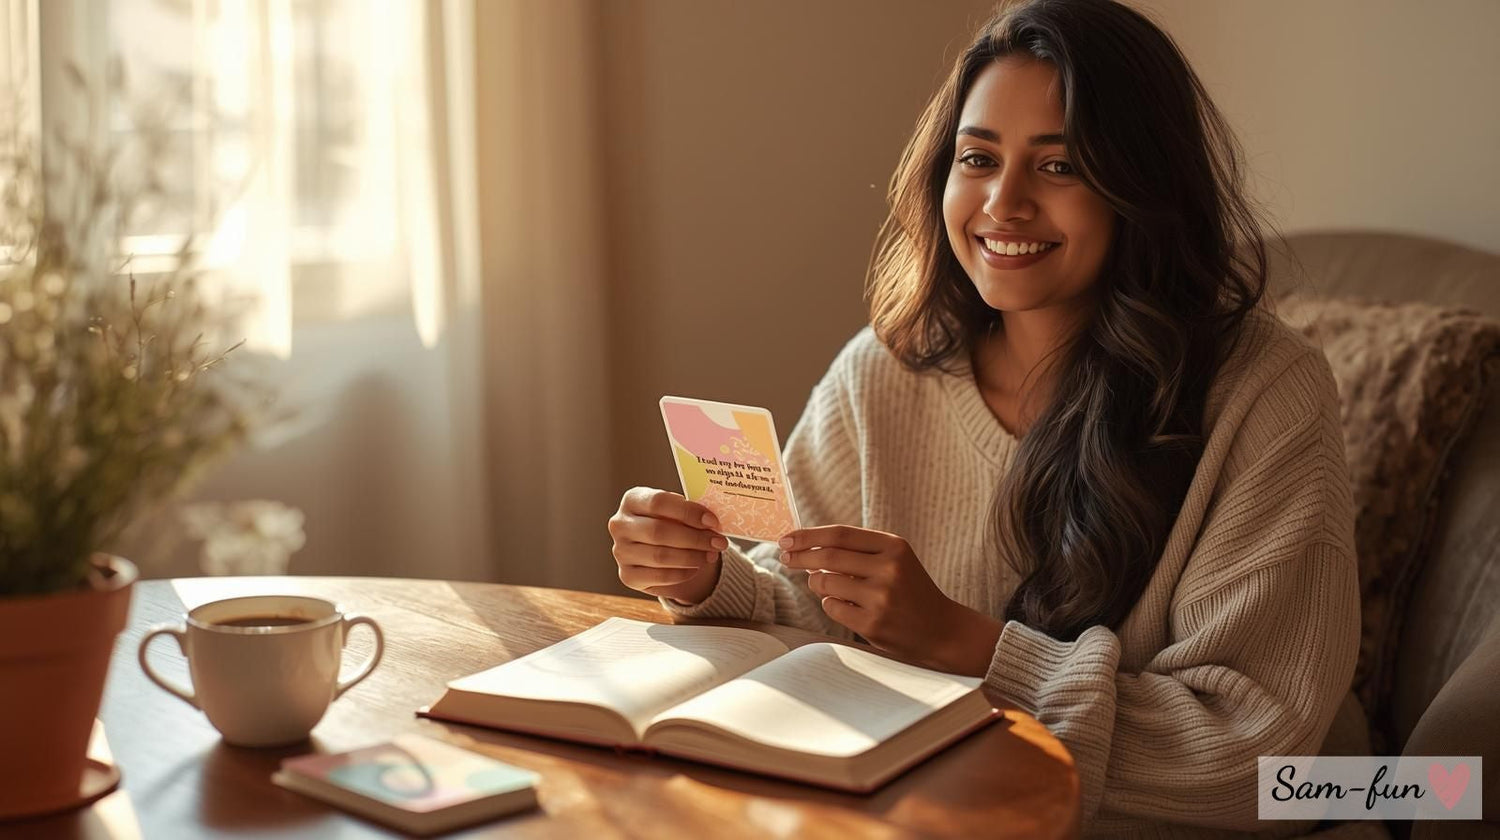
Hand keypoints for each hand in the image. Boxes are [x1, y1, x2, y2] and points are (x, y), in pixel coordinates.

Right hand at [609, 487, 726, 605]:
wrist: (656, 549)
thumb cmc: (670, 523)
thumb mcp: (677, 511)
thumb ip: (689, 513)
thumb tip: (711, 523)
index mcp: (632, 500)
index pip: (658, 502)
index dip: (688, 512)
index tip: (712, 521)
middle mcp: (620, 524)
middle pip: (659, 531)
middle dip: (694, 538)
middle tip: (718, 542)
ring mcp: (621, 551)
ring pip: (660, 556)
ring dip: (692, 557)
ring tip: (711, 554)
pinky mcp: (627, 576)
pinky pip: (659, 577)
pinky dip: (683, 573)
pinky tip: (696, 567)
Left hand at [778, 525, 1002, 675]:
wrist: (941, 630)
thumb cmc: (910, 591)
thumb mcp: (893, 560)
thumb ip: (856, 551)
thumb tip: (804, 549)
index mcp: (895, 547)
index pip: (840, 534)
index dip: (808, 536)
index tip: (786, 539)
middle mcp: (889, 569)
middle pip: (828, 557)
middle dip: (800, 556)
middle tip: (785, 557)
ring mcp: (881, 598)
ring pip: (825, 583)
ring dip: (817, 583)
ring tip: (828, 586)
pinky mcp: (872, 623)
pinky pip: (832, 608)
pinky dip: (832, 605)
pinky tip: (849, 607)